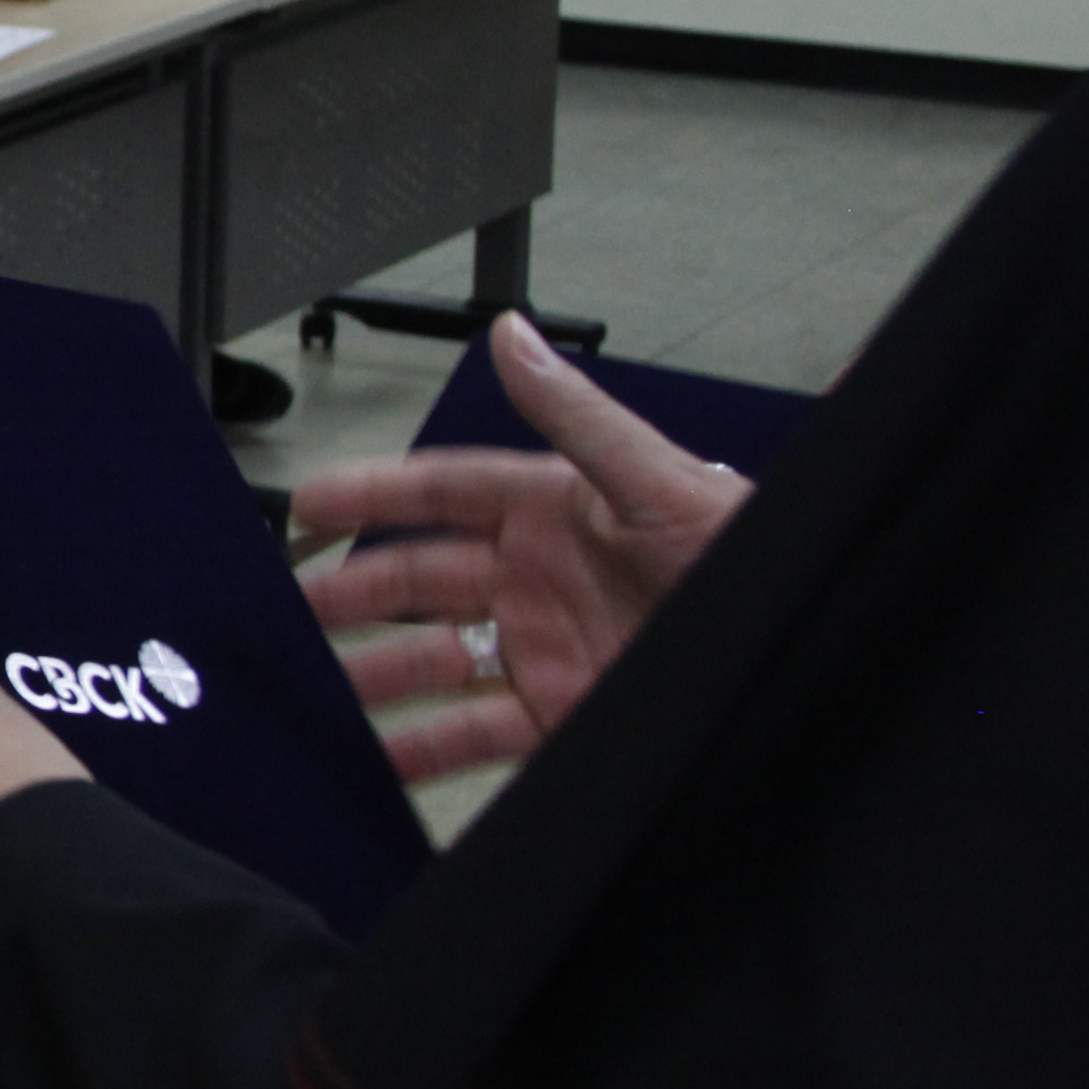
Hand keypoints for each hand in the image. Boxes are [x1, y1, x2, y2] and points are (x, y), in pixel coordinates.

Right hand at [292, 313, 753, 784]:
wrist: (797, 650)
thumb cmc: (745, 557)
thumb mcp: (656, 479)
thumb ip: (576, 414)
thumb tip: (514, 334)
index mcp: (552, 509)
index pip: (442, 491)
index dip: (375, 495)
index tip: (310, 502)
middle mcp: (538, 578)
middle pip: (419, 580)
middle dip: (351, 592)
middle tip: (291, 609)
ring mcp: (543, 647)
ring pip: (431, 659)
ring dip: (373, 674)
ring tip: (318, 693)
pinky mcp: (558, 714)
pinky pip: (472, 731)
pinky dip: (421, 746)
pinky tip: (378, 755)